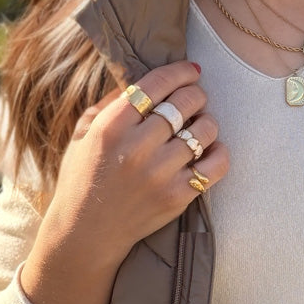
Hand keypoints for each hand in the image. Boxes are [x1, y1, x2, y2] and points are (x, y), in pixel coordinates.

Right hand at [20, 60, 229, 303]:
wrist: (85, 234)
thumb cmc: (84, 177)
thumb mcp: (84, 133)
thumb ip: (111, 103)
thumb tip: (145, 78)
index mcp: (110, 127)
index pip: (155, 85)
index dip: (179, 72)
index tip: (191, 70)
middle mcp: (136, 148)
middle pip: (184, 103)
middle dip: (195, 94)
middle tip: (194, 98)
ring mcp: (160, 174)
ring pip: (204, 130)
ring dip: (206, 122)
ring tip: (198, 126)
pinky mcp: (178, 197)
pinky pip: (216, 164)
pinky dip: (219, 152)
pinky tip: (210, 149)